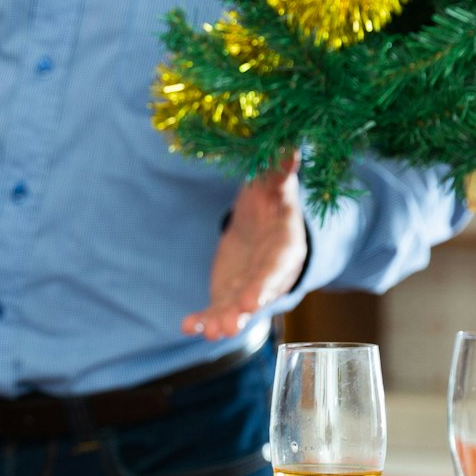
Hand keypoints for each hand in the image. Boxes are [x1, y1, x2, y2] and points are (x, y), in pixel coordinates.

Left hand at [182, 151, 306, 341]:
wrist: (263, 219)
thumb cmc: (273, 199)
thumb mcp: (277, 183)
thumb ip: (281, 169)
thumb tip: (288, 143)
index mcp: (285, 246)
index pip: (276, 267)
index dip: (265, 285)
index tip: (253, 301)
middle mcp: (269, 273)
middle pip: (258, 294)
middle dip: (244, 310)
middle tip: (229, 325)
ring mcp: (249, 286)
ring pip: (237, 308)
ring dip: (224, 321)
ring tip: (210, 333)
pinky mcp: (231, 293)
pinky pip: (217, 309)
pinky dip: (202, 319)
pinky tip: (187, 326)